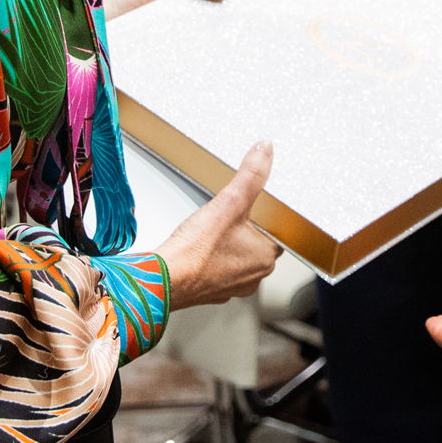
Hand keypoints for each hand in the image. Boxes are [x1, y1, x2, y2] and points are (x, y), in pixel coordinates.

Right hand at [158, 140, 280, 308]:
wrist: (164, 279)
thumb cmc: (196, 250)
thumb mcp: (230, 201)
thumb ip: (251, 175)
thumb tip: (264, 151)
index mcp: (265, 258)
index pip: (277, 235)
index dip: (266, 219)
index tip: (255, 209)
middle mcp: (253, 277)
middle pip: (257, 245)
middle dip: (245, 230)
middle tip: (231, 217)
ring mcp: (232, 287)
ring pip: (238, 258)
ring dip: (229, 245)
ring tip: (215, 231)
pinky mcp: (210, 291)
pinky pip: (218, 270)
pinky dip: (212, 259)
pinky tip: (201, 248)